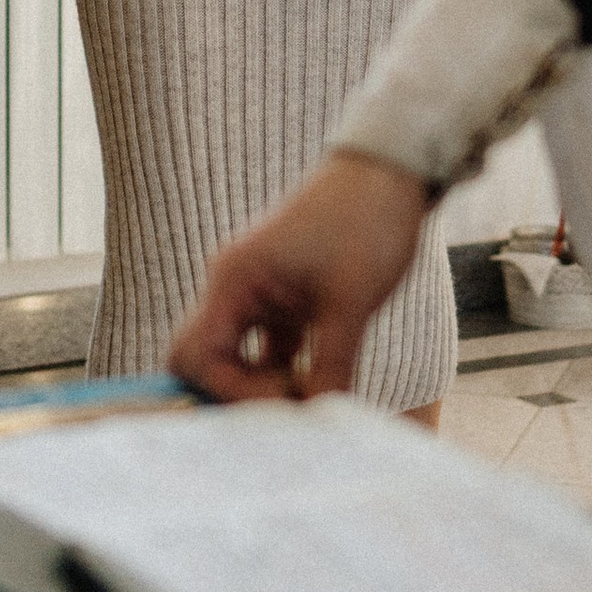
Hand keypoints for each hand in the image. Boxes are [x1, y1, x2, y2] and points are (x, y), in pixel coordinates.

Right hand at [168, 152, 429, 401]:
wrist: (392, 172)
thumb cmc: (366, 223)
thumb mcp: (350, 302)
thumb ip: (329, 365)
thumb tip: (318, 420)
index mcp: (234, 281)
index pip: (198, 356)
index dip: (234, 392)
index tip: (289, 402)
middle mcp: (233, 288)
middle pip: (203, 359)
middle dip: (237, 393)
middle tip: (290, 406)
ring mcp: (256, 294)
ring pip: (236, 358)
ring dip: (265, 385)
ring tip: (314, 393)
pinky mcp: (283, 300)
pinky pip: (267, 350)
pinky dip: (287, 371)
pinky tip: (323, 383)